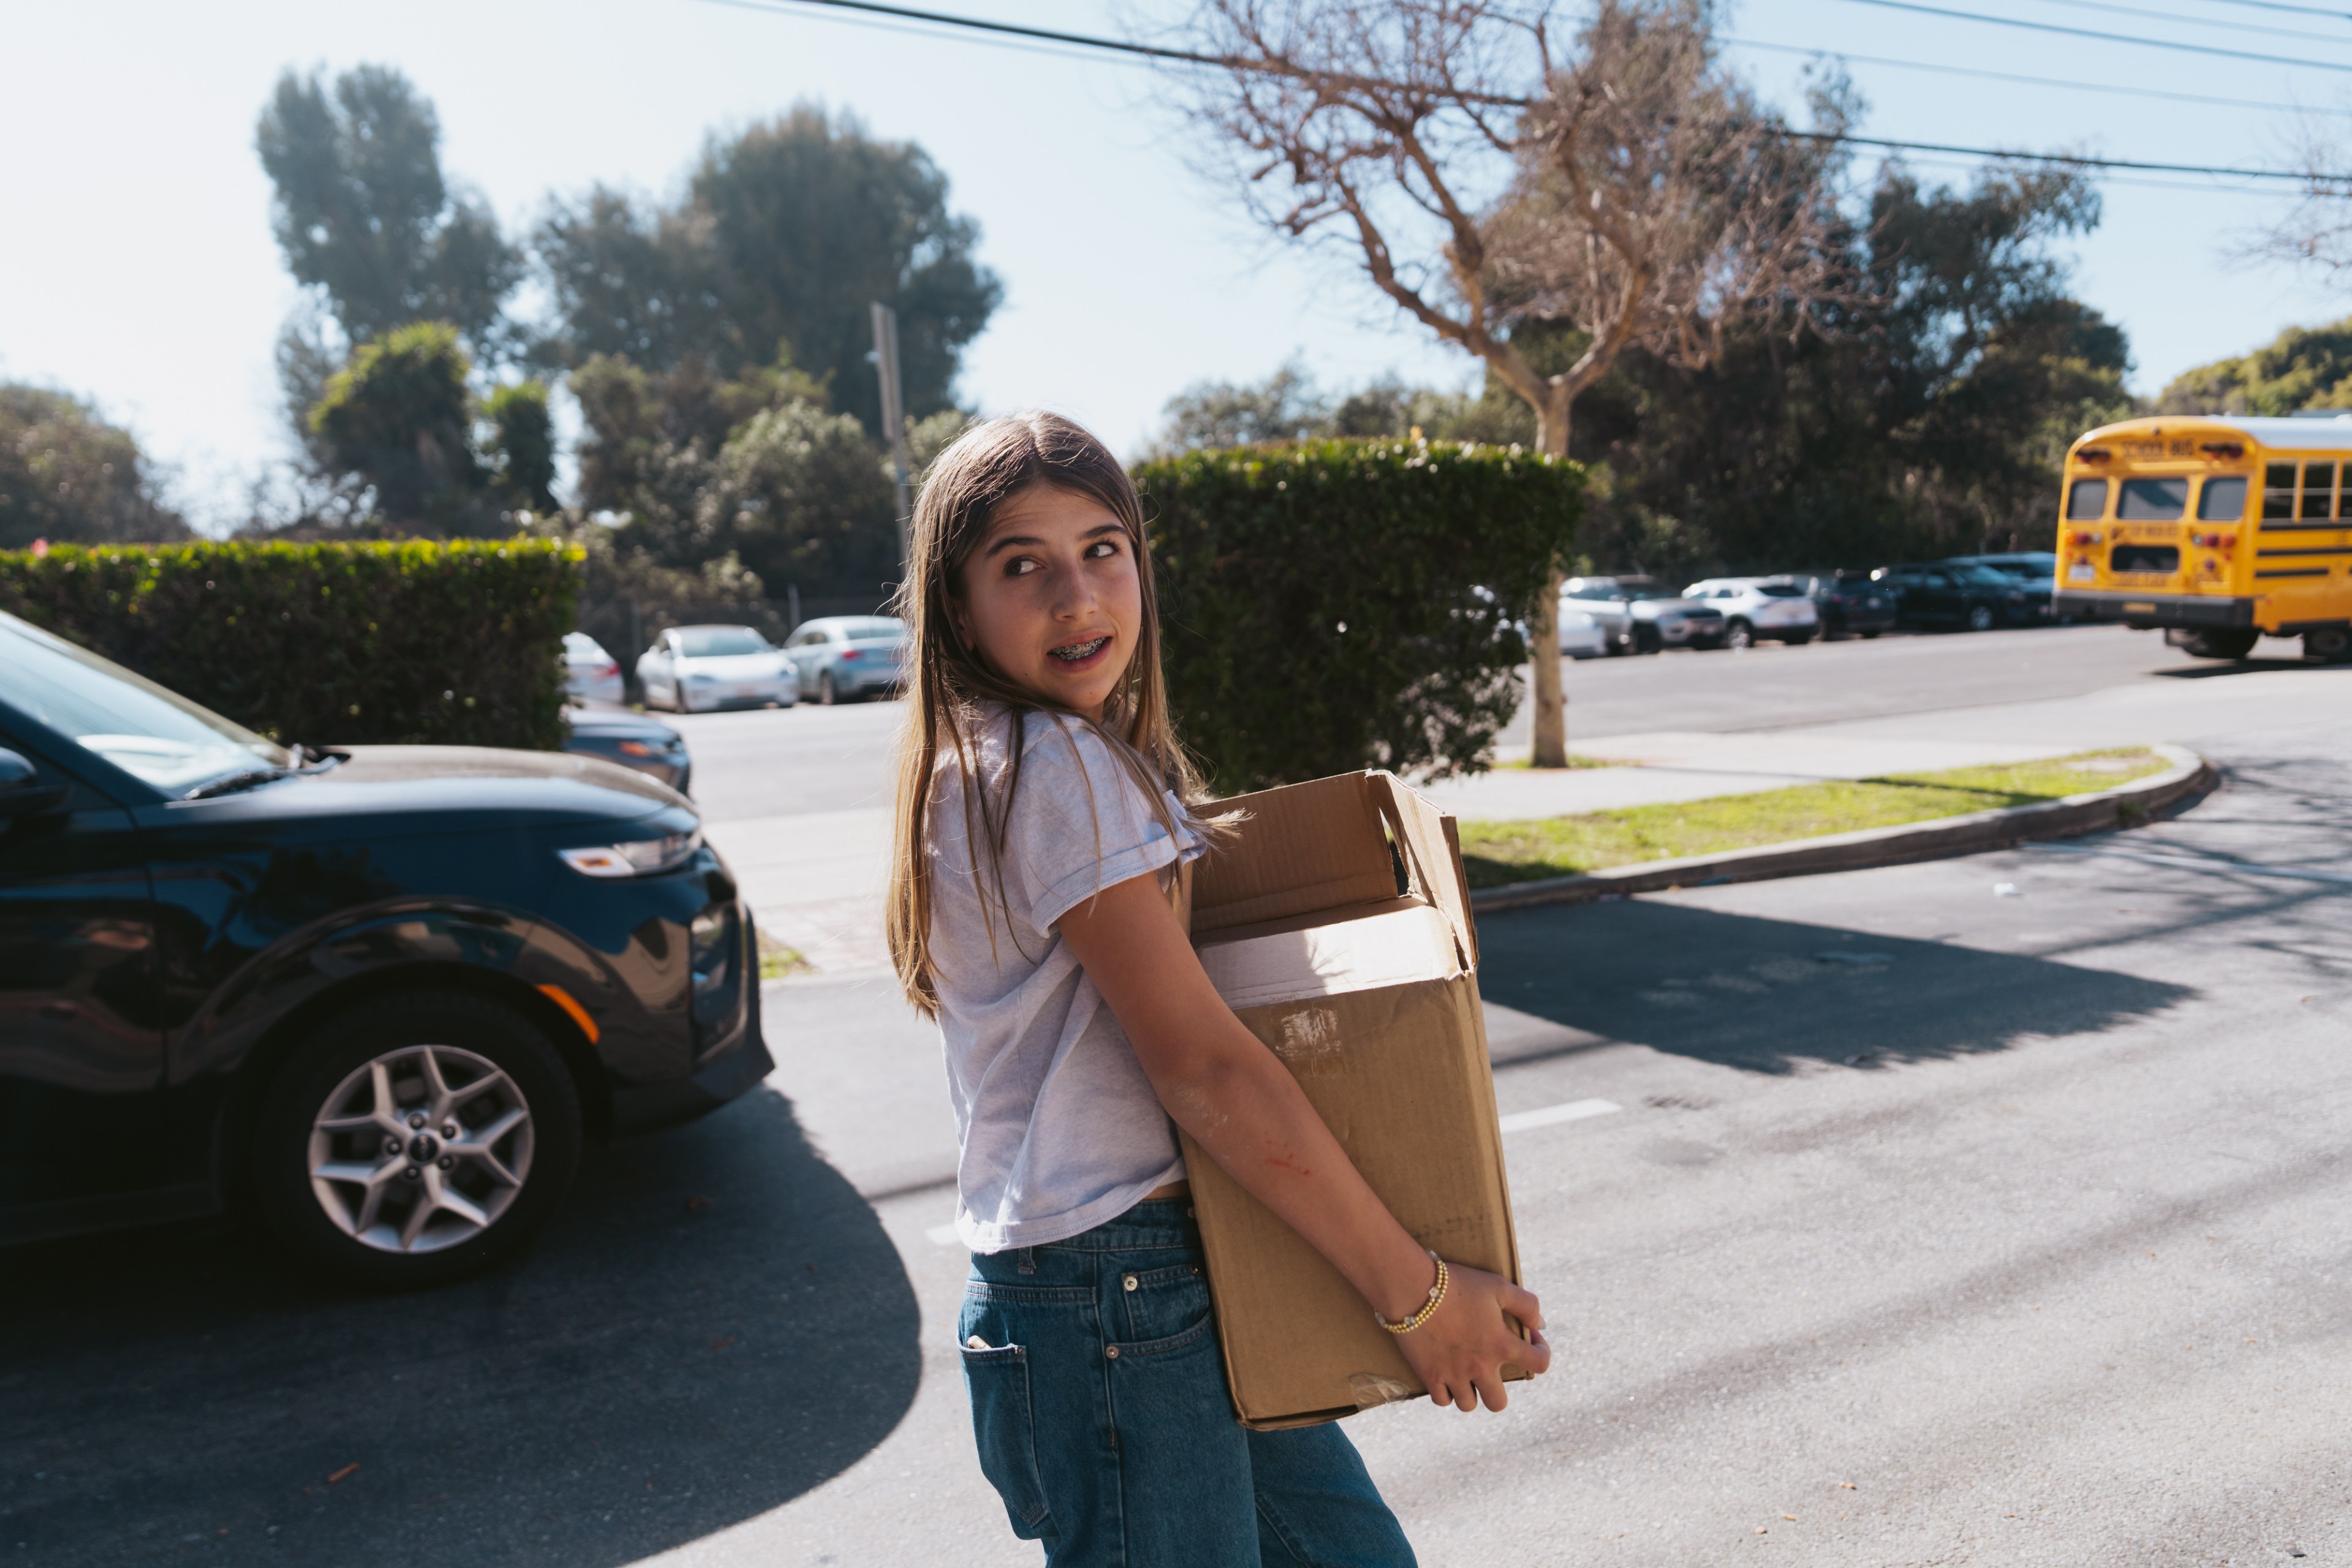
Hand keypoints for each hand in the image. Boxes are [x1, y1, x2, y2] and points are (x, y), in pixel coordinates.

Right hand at [1387, 1261, 1550, 1412]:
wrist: (1412, 1288)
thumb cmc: (1458, 1284)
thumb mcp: (1498, 1286)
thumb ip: (1526, 1304)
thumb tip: (1540, 1325)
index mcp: (1501, 1345)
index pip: (1540, 1363)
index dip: (1542, 1353)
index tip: (1532, 1341)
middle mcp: (1480, 1366)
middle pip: (1498, 1403)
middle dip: (1497, 1390)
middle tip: (1488, 1370)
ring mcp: (1454, 1375)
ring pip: (1468, 1405)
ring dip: (1470, 1392)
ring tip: (1464, 1374)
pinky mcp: (1429, 1375)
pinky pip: (1442, 1399)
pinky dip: (1445, 1392)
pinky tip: (1445, 1375)